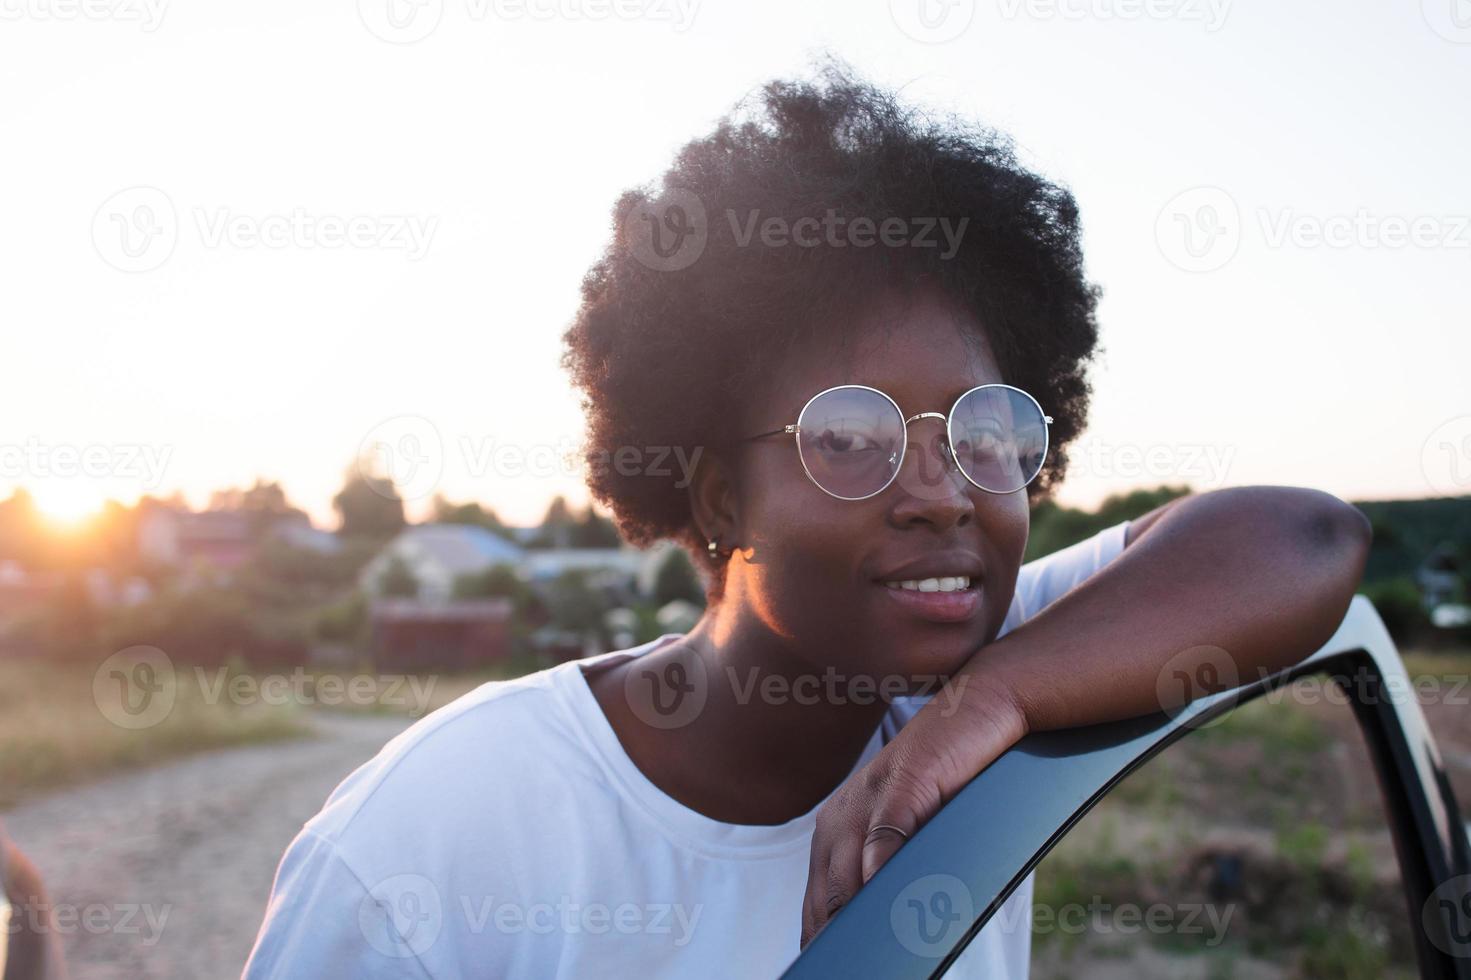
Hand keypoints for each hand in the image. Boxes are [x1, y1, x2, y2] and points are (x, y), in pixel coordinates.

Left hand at [798, 679, 1026, 949]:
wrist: (976, 710)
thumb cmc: (948, 779)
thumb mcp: (909, 833)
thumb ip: (889, 875)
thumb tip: (882, 931)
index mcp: (835, 832)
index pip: (816, 904)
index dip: (820, 944)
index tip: (831, 972)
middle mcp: (841, 817)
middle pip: (827, 899)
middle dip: (837, 944)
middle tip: (857, 971)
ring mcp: (869, 799)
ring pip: (848, 876)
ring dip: (855, 923)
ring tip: (868, 960)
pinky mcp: (904, 781)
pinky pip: (885, 833)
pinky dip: (882, 869)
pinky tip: (882, 897)